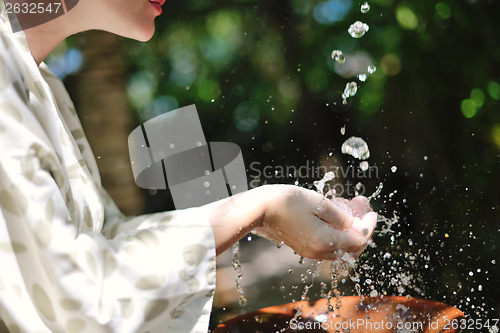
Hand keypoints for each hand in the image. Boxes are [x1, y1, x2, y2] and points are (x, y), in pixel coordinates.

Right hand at [252, 185, 376, 259]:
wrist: (258, 209)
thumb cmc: (287, 201)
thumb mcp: (318, 203)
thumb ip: (341, 217)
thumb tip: (358, 226)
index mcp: (325, 241)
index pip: (359, 240)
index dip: (369, 225)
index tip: (370, 210)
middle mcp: (318, 251)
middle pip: (351, 248)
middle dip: (361, 228)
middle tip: (361, 208)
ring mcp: (309, 251)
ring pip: (339, 248)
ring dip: (349, 231)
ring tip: (348, 208)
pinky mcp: (302, 247)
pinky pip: (327, 245)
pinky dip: (336, 233)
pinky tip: (332, 215)